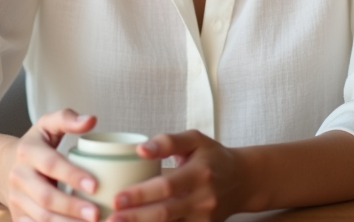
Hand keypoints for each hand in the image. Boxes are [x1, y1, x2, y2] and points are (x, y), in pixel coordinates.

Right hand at [1, 109, 103, 221]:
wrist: (2, 167)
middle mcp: (19, 177)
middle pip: (46, 196)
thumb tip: (91, 120)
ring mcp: (17, 199)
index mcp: (28, 151)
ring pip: (41, 217)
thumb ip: (67, 119)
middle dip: (71, 207)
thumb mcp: (46, 125)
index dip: (72, 175)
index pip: (51, 164)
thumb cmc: (34, 145)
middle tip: (96, 213)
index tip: (95, 185)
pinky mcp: (17, 217)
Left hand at [111, 130, 248, 221]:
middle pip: (166, 213)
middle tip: (110, 218)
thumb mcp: (195, 140)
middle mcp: (204, 199)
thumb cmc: (212, 156)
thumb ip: (168, 141)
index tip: (116, 197)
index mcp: (200, 173)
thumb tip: (141, 149)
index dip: (141, 194)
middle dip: (136, 218)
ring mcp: (204, 219)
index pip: (167, 186)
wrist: (243, 180)